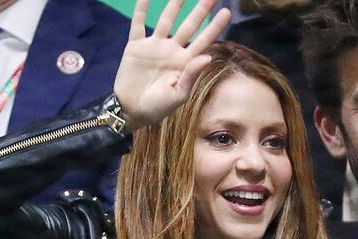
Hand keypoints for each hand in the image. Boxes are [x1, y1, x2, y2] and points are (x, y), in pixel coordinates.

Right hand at [113, 0, 230, 129]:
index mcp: (185, 63)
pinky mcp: (136, 46)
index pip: (204, 41)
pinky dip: (141, 9)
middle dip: (200, 10)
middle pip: (189, 26)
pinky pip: (138, 24)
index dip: (215, 26)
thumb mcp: (178, 96)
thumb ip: (192, 76)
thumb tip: (208, 57)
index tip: (227, 12)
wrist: (130, 110)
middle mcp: (172, 51)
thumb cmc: (157, 108)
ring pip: (166, 20)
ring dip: (174, 5)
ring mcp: (155, 46)